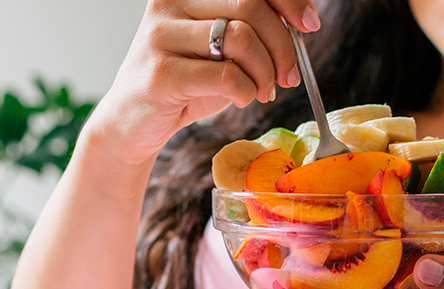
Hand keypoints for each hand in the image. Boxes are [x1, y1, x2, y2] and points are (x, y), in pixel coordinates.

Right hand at [83, 0, 320, 165]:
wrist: (134, 122)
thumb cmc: (185, 82)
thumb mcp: (221, 50)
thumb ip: (252, 31)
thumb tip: (301, 21)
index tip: (309, 24)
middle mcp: (171, 2)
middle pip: (251, 5)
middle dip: (282, 45)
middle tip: (287, 76)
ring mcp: (161, 36)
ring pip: (242, 38)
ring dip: (265, 72)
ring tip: (262, 91)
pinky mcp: (161, 73)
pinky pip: (226, 75)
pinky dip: (246, 90)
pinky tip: (243, 98)